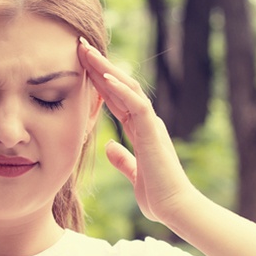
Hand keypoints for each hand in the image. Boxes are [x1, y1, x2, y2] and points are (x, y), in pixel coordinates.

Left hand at [78, 38, 198, 224]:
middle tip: (80, 46)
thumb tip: (109, 147)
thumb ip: (123, 159)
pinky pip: (137, 105)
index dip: (99, 81)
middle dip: (100, 66)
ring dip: (107, 69)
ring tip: (88, 52)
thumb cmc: (157, 196)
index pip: (117, 99)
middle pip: (121, 86)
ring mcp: (152, 125)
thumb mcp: (133, 175)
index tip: (81, 65)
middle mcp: (147, 123)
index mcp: (141, 130)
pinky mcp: (154, 133)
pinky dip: (122, 89)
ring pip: (129, 88)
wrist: (175, 209)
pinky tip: (106, 75)